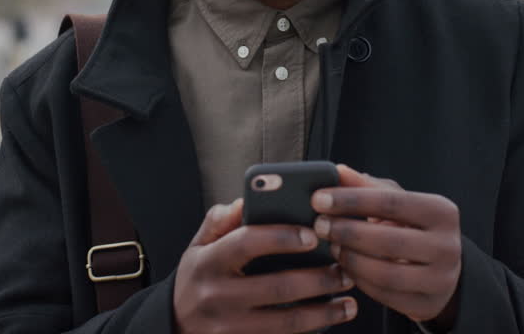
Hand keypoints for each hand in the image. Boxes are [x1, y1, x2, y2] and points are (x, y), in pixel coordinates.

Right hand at [173, 199, 358, 333]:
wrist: (175, 327)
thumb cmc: (196, 280)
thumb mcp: (197, 247)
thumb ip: (219, 221)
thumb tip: (245, 201)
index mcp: (208, 262)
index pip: (246, 243)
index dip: (281, 237)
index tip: (312, 234)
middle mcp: (217, 296)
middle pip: (277, 287)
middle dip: (318, 279)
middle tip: (344, 269)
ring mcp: (229, 327)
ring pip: (286, 322)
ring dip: (323, 312)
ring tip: (349, 301)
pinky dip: (310, 331)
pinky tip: (329, 320)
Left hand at [312, 166, 461, 327]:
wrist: (442, 267)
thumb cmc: (413, 226)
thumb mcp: (397, 201)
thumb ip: (367, 186)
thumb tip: (337, 171)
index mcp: (442, 212)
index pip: (392, 202)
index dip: (352, 200)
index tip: (319, 199)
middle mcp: (447, 247)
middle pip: (388, 240)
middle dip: (348, 232)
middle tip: (320, 226)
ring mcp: (440, 280)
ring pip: (385, 273)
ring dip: (351, 259)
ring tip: (332, 246)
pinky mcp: (427, 305)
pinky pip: (384, 295)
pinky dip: (359, 280)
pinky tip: (344, 267)